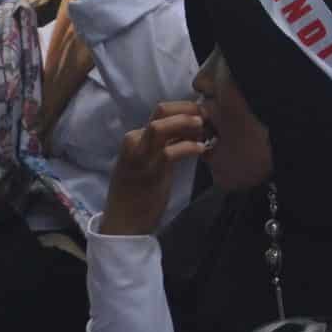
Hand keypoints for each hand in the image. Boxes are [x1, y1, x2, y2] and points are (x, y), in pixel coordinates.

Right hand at [102, 102, 209, 237]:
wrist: (124, 223)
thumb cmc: (138, 193)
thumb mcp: (150, 161)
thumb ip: (164, 145)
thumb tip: (190, 129)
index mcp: (135, 138)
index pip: (161, 111)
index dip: (184, 108)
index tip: (202, 113)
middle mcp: (134, 142)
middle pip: (161, 110)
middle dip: (187, 109)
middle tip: (207, 117)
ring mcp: (140, 156)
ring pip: (161, 126)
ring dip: (186, 123)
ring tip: (203, 129)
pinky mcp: (149, 172)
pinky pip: (170, 152)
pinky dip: (189, 147)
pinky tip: (201, 150)